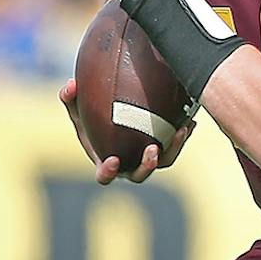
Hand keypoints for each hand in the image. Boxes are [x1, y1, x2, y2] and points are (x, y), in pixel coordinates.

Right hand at [60, 77, 193, 184]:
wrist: (115, 121)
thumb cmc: (92, 119)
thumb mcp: (79, 110)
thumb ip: (71, 99)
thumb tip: (70, 84)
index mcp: (105, 163)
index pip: (105, 175)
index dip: (108, 172)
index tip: (112, 160)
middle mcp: (128, 167)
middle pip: (139, 175)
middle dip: (147, 165)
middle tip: (153, 149)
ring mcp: (148, 161)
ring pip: (164, 161)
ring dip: (174, 149)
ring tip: (181, 131)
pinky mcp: (165, 151)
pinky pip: (176, 147)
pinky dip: (183, 135)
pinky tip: (190, 121)